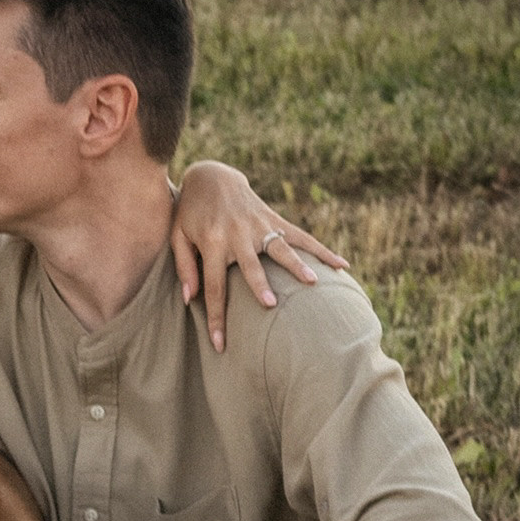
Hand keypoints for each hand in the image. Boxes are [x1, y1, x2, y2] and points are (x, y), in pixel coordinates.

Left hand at [171, 160, 348, 354]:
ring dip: (297, 265)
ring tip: (313, 282)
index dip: (216, 316)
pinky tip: (342, 265)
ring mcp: (259, 226)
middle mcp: (238, 234)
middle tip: (271, 305)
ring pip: (281, 248)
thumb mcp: (177, 235)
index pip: (213, 286)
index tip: (220, 344)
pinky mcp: (274, 220)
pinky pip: (301, 237)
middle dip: (260, 286)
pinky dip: (321, 251)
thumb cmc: (190, 212)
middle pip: (250, 266)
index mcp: (212, 241)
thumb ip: (184, 266)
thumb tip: (189, 299)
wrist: (212, 176)